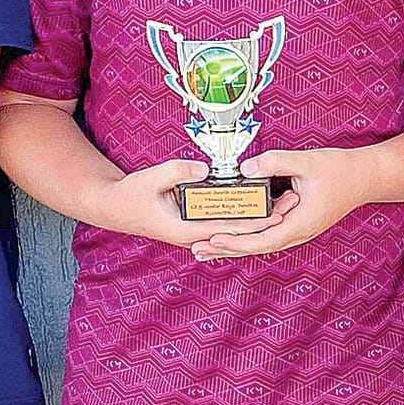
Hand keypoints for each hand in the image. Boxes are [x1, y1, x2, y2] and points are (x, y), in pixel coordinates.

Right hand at [92, 158, 290, 247]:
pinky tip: (256, 206)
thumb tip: (203, 169)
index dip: (254, 222)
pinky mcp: (193, 225)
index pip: (228, 228)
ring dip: (255, 218)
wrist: (114, 207)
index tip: (276, 214)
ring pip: (230, 228)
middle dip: (262, 219)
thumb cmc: (131, 195)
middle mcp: (193, 235)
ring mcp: (193, 232)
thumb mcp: (152, 178)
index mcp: (185, 229)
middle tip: (289, 204)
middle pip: (235, 230)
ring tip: (281, 204)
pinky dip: (240, 216)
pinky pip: (221, 223)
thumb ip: (177, 171)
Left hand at [188, 147, 370, 259]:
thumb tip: (246, 168)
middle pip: (257, 247)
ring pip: (260, 243)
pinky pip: (267, 234)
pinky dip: (247, 235)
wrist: (365, 178)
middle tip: (197, 249)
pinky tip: (232, 233)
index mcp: (301, 222)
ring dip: (234, 245)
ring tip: (206, 247)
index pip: (263, 240)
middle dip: (226, 249)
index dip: (237, 241)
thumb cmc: (341, 171)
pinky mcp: (295, 223)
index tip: (214, 238)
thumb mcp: (307, 162)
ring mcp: (297, 230)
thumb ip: (276, 162)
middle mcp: (298, 232)